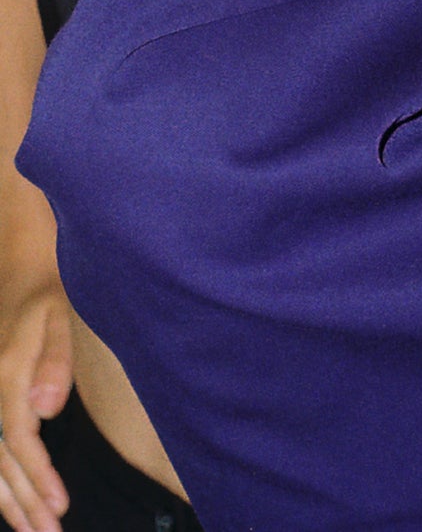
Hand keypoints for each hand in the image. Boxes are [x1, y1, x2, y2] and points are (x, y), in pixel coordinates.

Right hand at [0, 274, 70, 531]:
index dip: (38, 476)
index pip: (19, 440)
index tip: (60, 504)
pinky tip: (12, 507)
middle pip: (0, 463)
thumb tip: (47, 409)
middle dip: (24, 504)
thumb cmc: (45, 295)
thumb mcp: (59, 317)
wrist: (15, 270)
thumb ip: (56, 362)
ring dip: (9, 503)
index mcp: (6, 377)